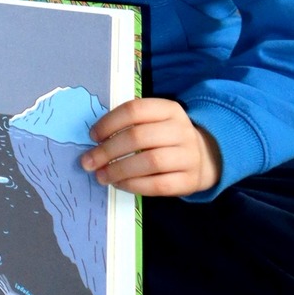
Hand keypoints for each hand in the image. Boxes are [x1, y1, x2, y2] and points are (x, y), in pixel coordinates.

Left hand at [82, 97, 221, 195]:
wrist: (205, 157)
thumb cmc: (167, 137)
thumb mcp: (155, 121)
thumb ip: (130, 124)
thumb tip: (96, 139)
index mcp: (169, 109)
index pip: (134, 110)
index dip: (109, 123)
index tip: (92, 136)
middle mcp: (181, 130)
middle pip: (139, 137)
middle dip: (108, 150)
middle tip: (88, 161)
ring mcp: (189, 156)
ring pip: (149, 162)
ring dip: (119, 170)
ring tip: (101, 176)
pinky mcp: (190, 180)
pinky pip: (159, 185)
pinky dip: (135, 185)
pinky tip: (119, 184)